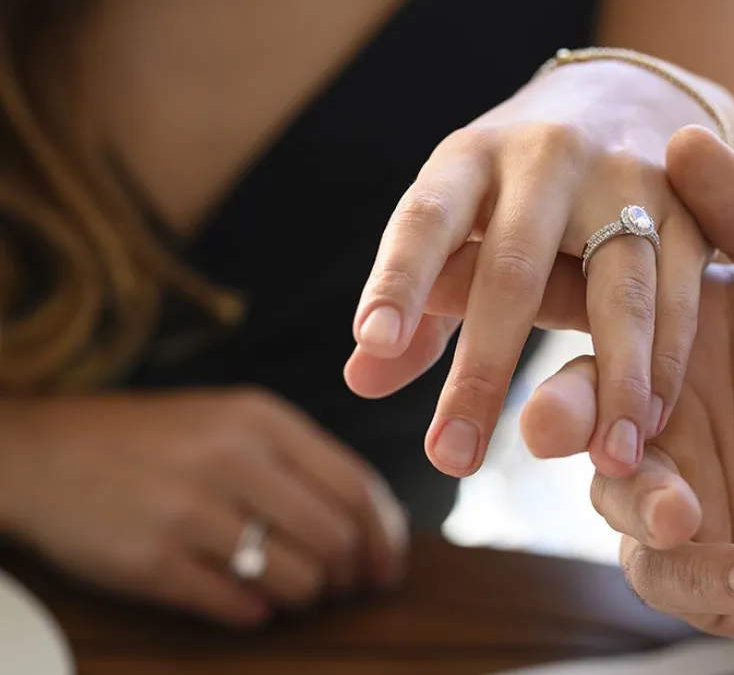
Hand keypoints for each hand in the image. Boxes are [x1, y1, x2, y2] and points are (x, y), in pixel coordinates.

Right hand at [0, 388, 406, 626]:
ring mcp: (189, 510)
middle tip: (340, 587)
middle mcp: (232, 459)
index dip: (384, 538)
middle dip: (348, 575)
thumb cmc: (159, 442)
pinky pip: (236, 604)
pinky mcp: (151, 561)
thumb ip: (302, 461)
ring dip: (304, 596)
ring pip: (295, 578)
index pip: (357, 487)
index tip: (387, 568)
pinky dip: (254, 612)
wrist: (47, 452)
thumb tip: (373, 527)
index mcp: (262, 420)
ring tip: (288, 590)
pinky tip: (244, 601)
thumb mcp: (235, 422)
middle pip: (335, 538)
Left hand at [344, 59, 717, 479]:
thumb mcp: (463, 218)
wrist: (627, 100)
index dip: (399, 278)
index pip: (426, 216)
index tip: (369, 343)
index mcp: (473, 156)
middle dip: (484, 369)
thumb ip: (420, 300)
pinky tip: (651, 425)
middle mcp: (547, 156)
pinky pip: (681, 294)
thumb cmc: (520, 189)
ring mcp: (626, 177)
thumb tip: (360, 377)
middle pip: (513, 265)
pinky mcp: (691, 207)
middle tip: (453, 459)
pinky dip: (666, 365)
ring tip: (605, 460)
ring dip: (614, 379)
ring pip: (619, 286)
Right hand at [515, 128, 733, 644]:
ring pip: (609, 491)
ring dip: (636, 498)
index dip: (524, 287)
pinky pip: (666, 574)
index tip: (461, 275)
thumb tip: (686, 136)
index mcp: (687, 325)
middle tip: (548, 427)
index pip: (592, 295)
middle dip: (555, 411)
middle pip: (574, 400)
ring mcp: (674, 479)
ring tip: (685, 512)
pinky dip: (701, 575)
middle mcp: (663, 401)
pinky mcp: (694, 557)